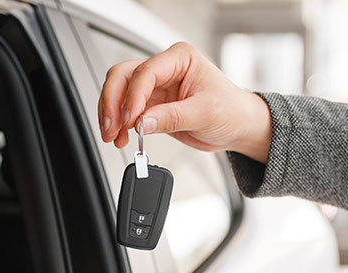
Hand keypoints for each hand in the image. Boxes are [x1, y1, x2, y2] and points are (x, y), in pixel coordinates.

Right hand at [98, 41, 271, 162]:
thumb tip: (143, 123)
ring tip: (113, 136)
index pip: (145, 72)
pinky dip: (119, 125)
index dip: (133, 96)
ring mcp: (155, 87)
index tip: (130, 120)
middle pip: (123, 76)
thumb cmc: (230, 110)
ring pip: (119, 93)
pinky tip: (121, 138)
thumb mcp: (204, 113)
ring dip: (111, 115)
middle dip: (113, 103)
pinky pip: (125, 111)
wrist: (236, 126)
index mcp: (180, 59)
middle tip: (112, 127)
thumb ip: (172, 117)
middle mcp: (164, 69)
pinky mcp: (151, 105)